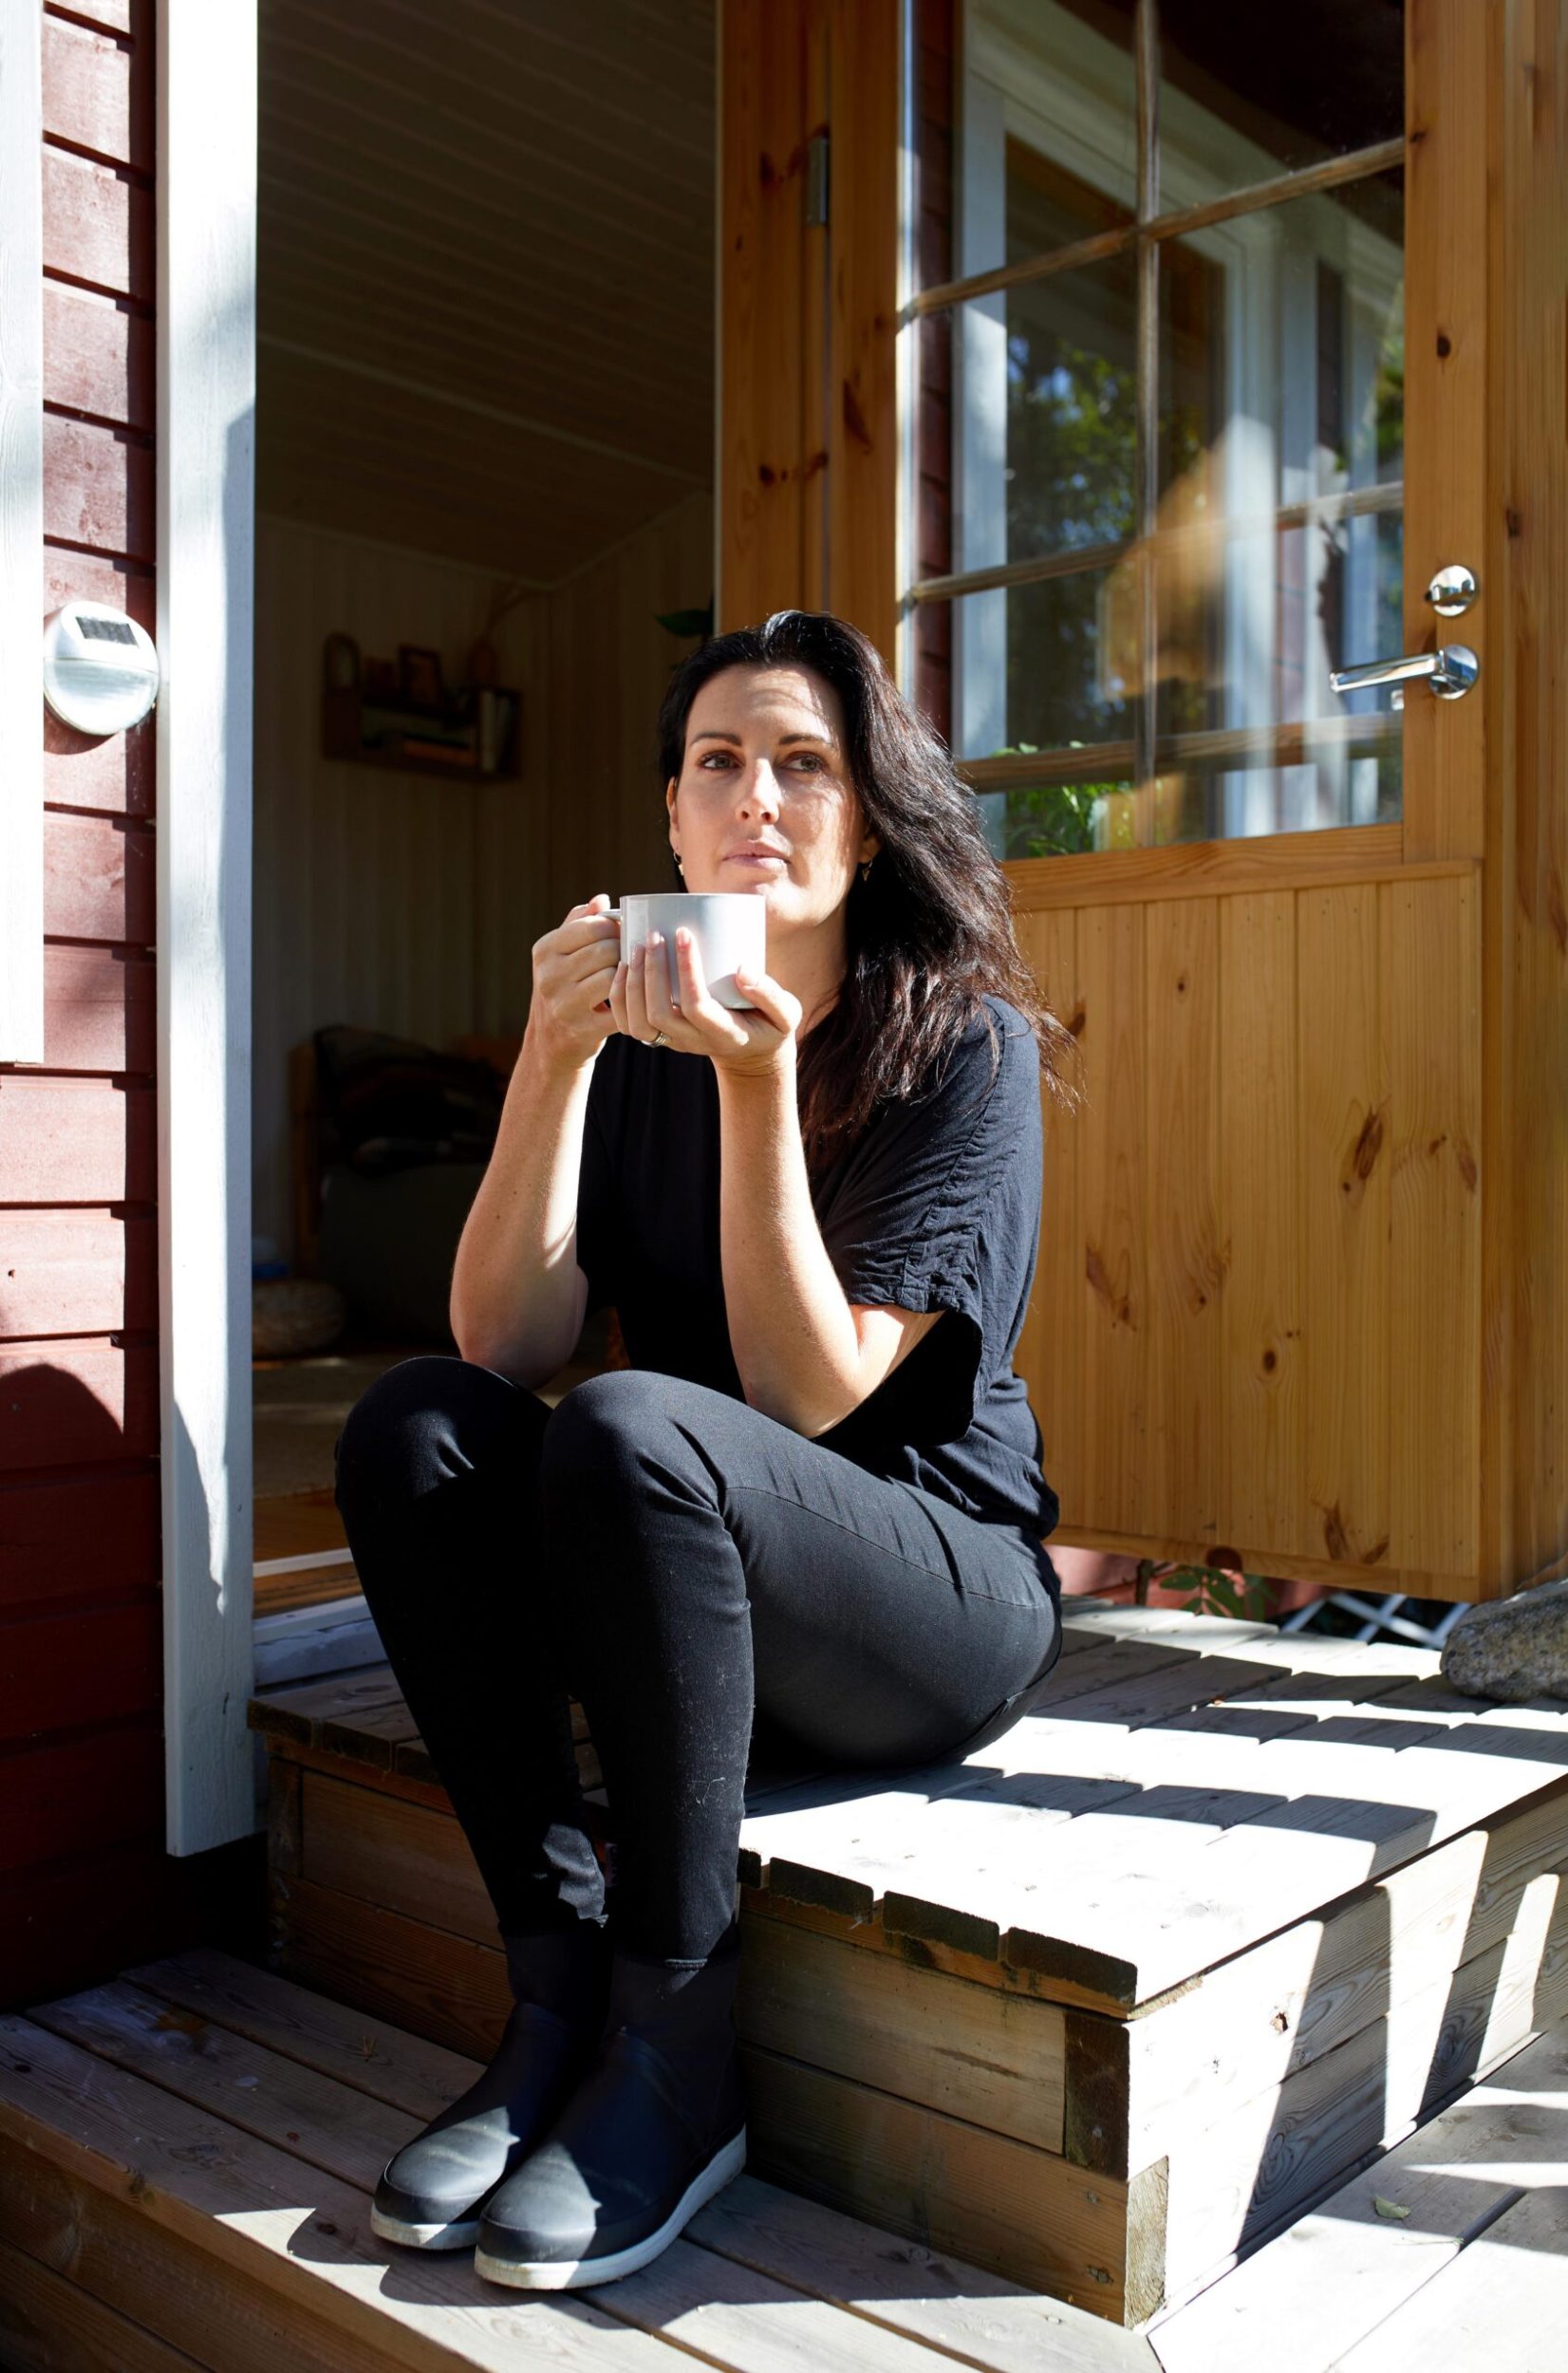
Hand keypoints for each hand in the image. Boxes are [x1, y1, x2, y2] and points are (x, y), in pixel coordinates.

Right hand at [525, 894, 622, 1071]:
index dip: (615, 928)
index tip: (622, 935)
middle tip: (630, 957)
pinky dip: (629, 1001)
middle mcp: (549, 976)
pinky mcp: (583, 1029)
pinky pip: (620, 1006)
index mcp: (544, 950)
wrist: (550, 1044)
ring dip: (627, 977)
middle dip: (624, 952)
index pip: (592, 926)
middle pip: (606, 950)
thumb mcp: (560, 955)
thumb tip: (601, 899)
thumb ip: (579, 924)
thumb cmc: (563, 989)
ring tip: (629, 977)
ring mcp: (564, 1005)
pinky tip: (630, 999)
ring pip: (614, 976)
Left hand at [610, 927, 800, 1079]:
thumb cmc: (769, 1025)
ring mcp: (673, 1040)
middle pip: (659, 1014)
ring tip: (636, 947)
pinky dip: (619, 996)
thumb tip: (743, 970)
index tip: (684, 934)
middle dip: (651, 972)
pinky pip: (628, 1024)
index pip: (696, 1006)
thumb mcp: (786, 1014)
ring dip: (631, 984)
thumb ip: (771, 994)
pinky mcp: (661, 1035)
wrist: (751, 1053)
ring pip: (637, 1022)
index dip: (686, 971)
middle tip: (654, 935)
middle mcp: (693, 1041)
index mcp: (724, 1033)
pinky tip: (624, 966)